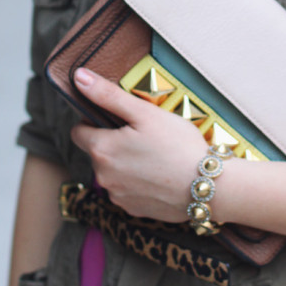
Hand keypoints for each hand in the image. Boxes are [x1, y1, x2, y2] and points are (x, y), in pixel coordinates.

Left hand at [70, 69, 205, 222]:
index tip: (119, 119)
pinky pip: (127, 189)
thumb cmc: (178, 145)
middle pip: (97, 151)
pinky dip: (138, 181)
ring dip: (125, 162)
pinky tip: (159, 174)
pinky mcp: (133, 209)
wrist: (207, 186)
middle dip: (114, 141)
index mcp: (102, 149)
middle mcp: (103, 177)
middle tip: (144, 134)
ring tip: (154, 154)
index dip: (95, 121)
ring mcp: (118, 195)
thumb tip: (79, 77)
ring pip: (112, 171)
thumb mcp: (144, 112)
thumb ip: (108, 95)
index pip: (78, 131)